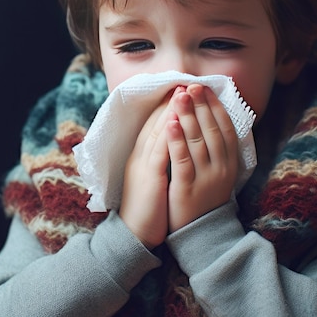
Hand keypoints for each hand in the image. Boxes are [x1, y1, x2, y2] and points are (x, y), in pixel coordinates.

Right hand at [119, 93, 171, 249]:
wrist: (133, 235)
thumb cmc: (145, 209)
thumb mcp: (150, 179)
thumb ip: (157, 161)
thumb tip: (170, 147)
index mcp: (140, 157)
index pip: (153, 126)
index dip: (166, 107)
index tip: (179, 91)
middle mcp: (139, 156)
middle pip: (155, 123)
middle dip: (169, 102)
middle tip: (183, 82)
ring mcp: (142, 165)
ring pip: (157, 132)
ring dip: (170, 110)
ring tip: (182, 92)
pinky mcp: (149, 177)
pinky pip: (159, 151)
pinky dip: (167, 133)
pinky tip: (176, 119)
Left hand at [166, 84, 238, 232]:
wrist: (199, 235)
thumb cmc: (205, 198)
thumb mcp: (218, 173)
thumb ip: (218, 149)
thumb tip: (214, 120)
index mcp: (230, 163)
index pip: (225, 128)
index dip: (215, 107)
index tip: (204, 88)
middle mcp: (222, 168)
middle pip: (212, 130)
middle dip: (201, 106)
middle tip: (191, 85)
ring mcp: (206, 178)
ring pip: (198, 141)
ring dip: (188, 116)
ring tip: (180, 96)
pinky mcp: (187, 188)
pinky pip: (182, 159)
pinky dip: (176, 139)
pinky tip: (170, 123)